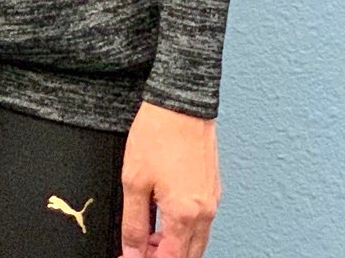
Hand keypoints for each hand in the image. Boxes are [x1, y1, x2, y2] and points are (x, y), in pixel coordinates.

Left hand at [120, 103, 218, 257]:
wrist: (181, 102)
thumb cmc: (158, 133)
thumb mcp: (134, 180)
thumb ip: (133, 222)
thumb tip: (133, 251)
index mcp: (185, 215)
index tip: (131, 257)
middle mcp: (205, 212)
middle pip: (188, 255)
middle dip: (163, 256)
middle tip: (139, 248)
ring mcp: (212, 200)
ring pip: (197, 241)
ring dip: (175, 246)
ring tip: (148, 234)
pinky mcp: (213, 188)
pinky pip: (202, 222)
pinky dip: (185, 229)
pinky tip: (165, 217)